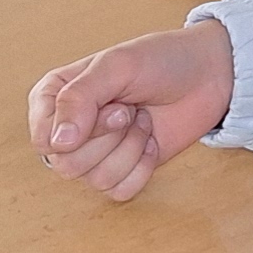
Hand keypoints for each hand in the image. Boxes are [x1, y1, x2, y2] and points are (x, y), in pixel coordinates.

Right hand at [27, 25, 234, 203]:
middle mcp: (68, 129)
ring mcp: (95, 153)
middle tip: (128, 109)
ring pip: (96, 180)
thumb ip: (79, 99)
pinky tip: (151, 141)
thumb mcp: (116, 66)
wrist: (208, 75)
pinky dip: (142, 167)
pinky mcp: (122, 172)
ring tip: (142, 119)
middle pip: (68, 165)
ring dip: (130, 148)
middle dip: (109, 137)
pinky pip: (120, 191)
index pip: (44, 139)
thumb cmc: (160, 60)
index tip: (109, 104)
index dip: (77, 130)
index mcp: (53, 98)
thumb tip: (58, 143)